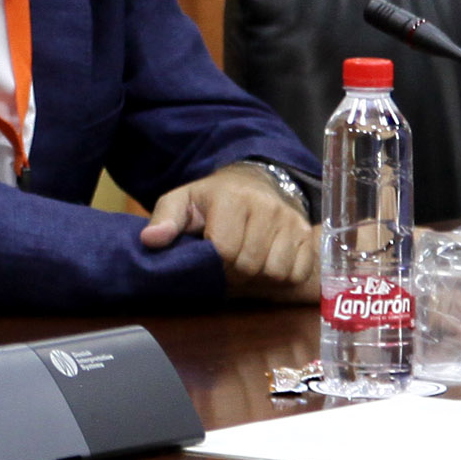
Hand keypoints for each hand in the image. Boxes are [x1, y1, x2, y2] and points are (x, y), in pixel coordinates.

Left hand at [141, 164, 317, 300]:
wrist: (257, 182)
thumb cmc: (213, 198)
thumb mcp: (182, 201)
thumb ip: (165, 219)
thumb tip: (151, 240)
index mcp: (233, 198)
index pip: (225, 249)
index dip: (214, 264)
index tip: (209, 259)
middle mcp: (269, 208)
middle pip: (251, 264)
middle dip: (234, 273)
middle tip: (226, 265)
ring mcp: (293, 222)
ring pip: (276, 272)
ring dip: (258, 277)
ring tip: (245, 263)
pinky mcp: (310, 236)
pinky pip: (298, 273)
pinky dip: (281, 276)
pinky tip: (266, 263)